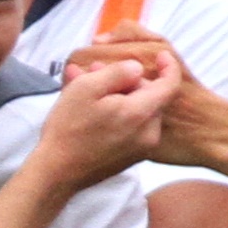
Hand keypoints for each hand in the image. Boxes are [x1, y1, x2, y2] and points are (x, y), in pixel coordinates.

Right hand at [66, 31, 220, 167]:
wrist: (57, 172)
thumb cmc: (69, 128)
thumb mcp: (87, 88)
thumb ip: (118, 72)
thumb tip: (138, 68)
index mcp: (140, 114)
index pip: (170, 85)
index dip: (169, 66)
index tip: (162, 55)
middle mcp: (149, 134)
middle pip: (152, 97)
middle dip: (130, 81)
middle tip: (99, 70)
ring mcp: (141, 149)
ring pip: (140, 111)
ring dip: (121, 96)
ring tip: (90, 87)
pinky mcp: (131, 158)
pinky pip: (133, 128)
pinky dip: (119, 114)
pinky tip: (94, 108)